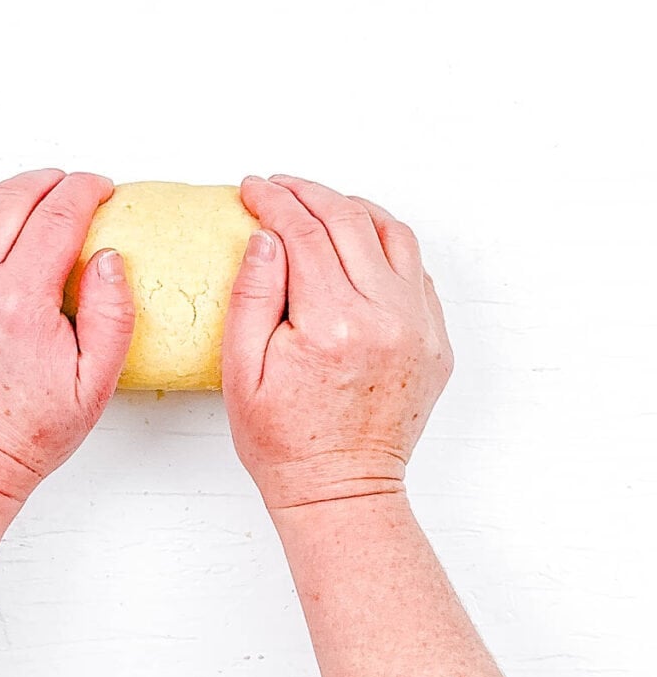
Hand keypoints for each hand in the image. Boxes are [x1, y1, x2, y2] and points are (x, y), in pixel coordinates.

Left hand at [0, 169, 134, 501]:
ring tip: (18, 200)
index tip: (97, 188)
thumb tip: (108, 257)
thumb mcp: (96, 382)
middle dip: (46, 182)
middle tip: (65, 187)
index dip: (84, 190)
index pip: (58, 215)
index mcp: (18, 302)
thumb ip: (113, 314)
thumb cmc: (27, 431)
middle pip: (9, 198)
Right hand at [221, 174, 452, 508]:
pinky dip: (386, 245)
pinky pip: (417, 271)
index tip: (253, 187)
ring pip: (393, 235)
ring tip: (320, 205)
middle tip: (280, 186)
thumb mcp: (241, 371)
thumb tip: (266, 236)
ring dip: (354, 209)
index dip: (274, 201)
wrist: (340, 491)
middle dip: (309, 193)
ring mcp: (420, 328)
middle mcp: (386, 318)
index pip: (303, 234)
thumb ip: (253, 296)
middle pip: (349, 222)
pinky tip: (359, 245)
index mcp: (333, 325)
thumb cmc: (283, 442)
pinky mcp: (435, 342)